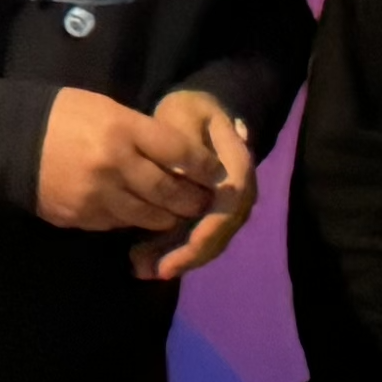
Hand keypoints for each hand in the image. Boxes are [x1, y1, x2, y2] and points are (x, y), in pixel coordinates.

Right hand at [34, 87, 210, 241]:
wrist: (8, 141)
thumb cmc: (61, 115)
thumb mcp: (105, 108)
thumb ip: (141, 132)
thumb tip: (177, 155)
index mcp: (122, 130)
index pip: (179, 151)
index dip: (203, 165)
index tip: (216, 172)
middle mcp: (115, 165)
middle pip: (170, 190)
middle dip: (192, 198)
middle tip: (205, 200)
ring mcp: (99, 196)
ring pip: (150, 215)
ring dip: (169, 215)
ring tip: (179, 212)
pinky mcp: (83, 217)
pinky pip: (121, 224)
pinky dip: (137, 220)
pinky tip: (143, 215)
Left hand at [131, 85, 254, 281]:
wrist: (199, 111)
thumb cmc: (188, 113)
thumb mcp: (184, 118)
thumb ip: (185, 149)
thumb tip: (187, 184)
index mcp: (237, 168)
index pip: (226, 211)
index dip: (202, 236)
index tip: (172, 255)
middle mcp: (239, 194)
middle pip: (217, 234)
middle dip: (185, 256)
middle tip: (151, 270)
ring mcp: (226, 206)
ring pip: (207, 242)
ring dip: (176, 258)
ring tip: (142, 268)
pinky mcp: (209, 213)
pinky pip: (196, 237)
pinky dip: (172, 251)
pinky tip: (144, 262)